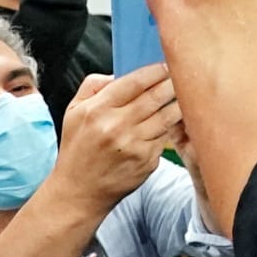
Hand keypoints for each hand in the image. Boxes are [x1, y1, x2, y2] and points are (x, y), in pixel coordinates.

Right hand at [53, 66, 181, 209]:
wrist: (79, 191)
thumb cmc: (77, 148)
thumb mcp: (73, 111)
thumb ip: (94, 86)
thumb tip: (119, 73)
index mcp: (97, 110)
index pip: (134, 82)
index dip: (155, 71)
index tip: (165, 65)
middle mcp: (116, 127)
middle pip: (155, 97)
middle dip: (171, 83)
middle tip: (182, 75)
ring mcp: (134, 146)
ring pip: (167, 117)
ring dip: (177, 104)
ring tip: (183, 96)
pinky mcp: (147, 161)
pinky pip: (164, 138)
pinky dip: (170, 128)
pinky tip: (173, 121)